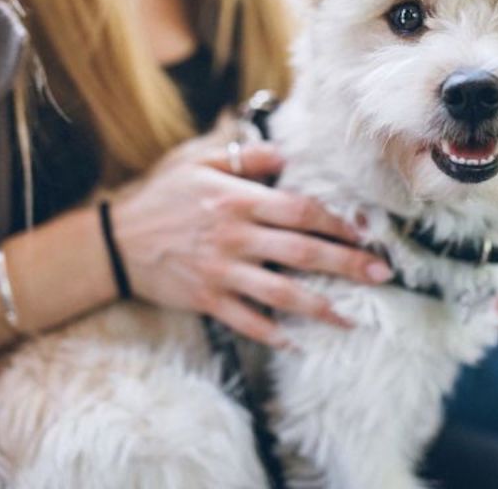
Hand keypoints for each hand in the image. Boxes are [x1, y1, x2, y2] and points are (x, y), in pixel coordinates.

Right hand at [109, 137, 392, 346]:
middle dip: (347, 265)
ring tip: (351, 318)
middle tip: (381, 275)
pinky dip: (273, 333)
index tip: (364, 233)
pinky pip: (247, 321)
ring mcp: (222, 271)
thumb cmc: (161, 195)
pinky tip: (298, 341)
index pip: (300, 210)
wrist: (115, 240)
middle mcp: (235, 236)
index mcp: (238, 199)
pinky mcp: (208, 299)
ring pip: (282, 292)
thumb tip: (285, 155)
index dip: (337, 222)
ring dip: (322, 306)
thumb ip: (244, 157)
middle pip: (303, 251)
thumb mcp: (197, 160)